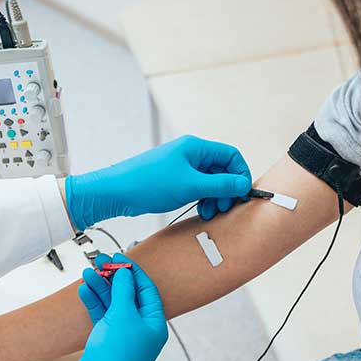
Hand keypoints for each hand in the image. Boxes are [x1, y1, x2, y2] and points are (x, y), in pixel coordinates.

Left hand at [65, 135, 251, 229]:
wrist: (117, 193)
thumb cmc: (149, 183)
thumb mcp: (190, 185)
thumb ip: (220, 185)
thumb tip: (243, 184)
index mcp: (196, 148)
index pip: (231, 155)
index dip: (240, 174)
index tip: (242, 193)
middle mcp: (192, 154)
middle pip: (222, 170)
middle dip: (227, 190)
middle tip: (224, 208)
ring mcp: (184, 167)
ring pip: (211, 181)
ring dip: (215, 197)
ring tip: (210, 212)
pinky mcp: (177, 179)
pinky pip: (199, 187)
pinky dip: (204, 199)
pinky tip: (200, 210)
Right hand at [68, 253, 167, 360]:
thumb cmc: (117, 359)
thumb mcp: (124, 315)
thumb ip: (125, 291)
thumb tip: (126, 273)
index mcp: (154, 322)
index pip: (146, 289)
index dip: (133, 272)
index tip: (120, 259)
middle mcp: (141, 327)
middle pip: (128, 294)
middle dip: (114, 277)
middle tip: (102, 261)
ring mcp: (123, 333)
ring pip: (113, 303)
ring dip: (101, 287)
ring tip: (89, 272)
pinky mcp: (106, 339)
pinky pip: (102, 315)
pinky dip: (94, 302)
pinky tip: (85, 289)